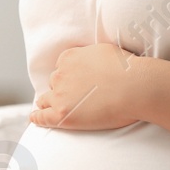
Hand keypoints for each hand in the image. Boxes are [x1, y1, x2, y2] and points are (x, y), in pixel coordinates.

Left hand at [28, 43, 143, 129]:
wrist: (134, 87)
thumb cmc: (127, 69)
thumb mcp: (104, 50)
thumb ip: (91, 56)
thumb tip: (92, 60)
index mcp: (69, 57)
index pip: (62, 67)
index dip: (68, 75)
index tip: (74, 82)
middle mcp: (61, 74)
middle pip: (54, 82)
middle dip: (61, 88)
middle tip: (71, 97)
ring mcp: (60, 95)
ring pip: (46, 99)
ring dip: (49, 102)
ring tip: (49, 108)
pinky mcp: (62, 114)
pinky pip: (43, 116)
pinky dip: (37, 117)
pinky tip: (35, 119)